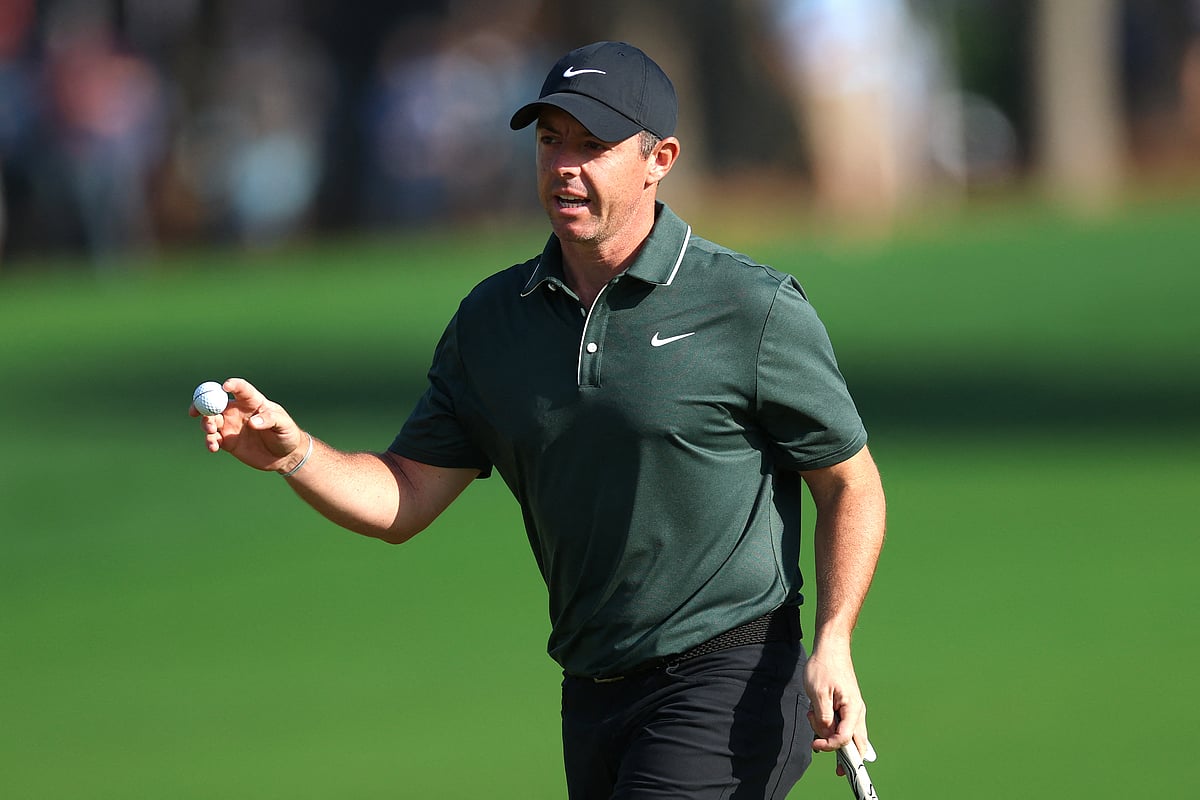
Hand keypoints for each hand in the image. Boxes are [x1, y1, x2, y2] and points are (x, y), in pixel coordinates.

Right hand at [190, 377, 306, 472]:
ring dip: (206, 425)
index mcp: (252, 401)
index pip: (241, 389)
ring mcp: (230, 426)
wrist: (285, 456)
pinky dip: (209, 442)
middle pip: (215, 402)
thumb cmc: (287, 433)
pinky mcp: (227, 442)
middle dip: (203, 405)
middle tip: (198, 413)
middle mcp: (238, 411)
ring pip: (210, 421)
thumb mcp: (283, 425)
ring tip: (212, 433)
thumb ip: (269, 420)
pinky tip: (213, 448)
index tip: (225, 386)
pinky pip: (213, 440)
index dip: (232, 385)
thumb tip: (253, 423)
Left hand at [804, 641, 869, 772]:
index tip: (814, 744)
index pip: (845, 740)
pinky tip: (815, 715)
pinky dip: (829, 725)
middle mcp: (857, 712)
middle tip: (832, 765)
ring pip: (847, 735)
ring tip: (812, 716)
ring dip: (830, 734)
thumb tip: (827, 735)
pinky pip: (841, 724)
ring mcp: (853, 710)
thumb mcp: (818, 693)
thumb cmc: (824, 667)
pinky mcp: (846, 706)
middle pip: (856, 744)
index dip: (830, 746)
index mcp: (853, 710)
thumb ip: (823, 717)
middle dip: (843, 756)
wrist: (831, 648)